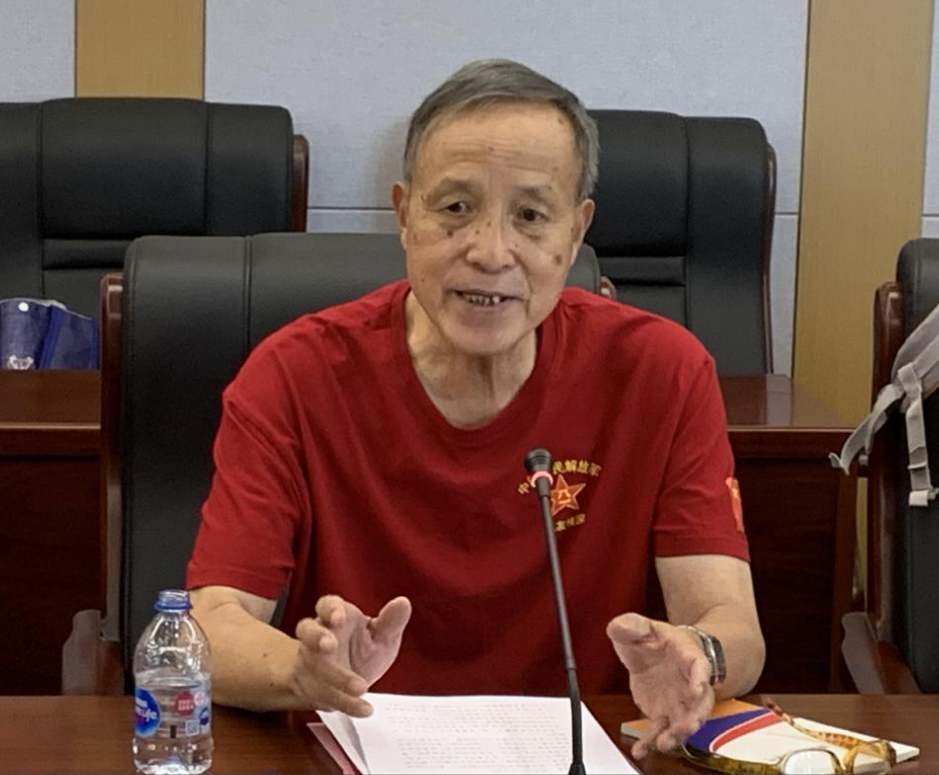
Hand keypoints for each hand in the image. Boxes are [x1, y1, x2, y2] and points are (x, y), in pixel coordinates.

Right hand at [292, 594, 411, 716]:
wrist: (339, 683)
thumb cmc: (360, 650)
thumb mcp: (381, 636)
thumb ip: (391, 622)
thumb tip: (403, 603)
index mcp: (337, 617)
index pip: (327, 605)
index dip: (330, 610)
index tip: (338, 618)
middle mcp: (319, 637)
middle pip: (307, 630)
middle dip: (316, 637)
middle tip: (329, 645)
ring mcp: (312, 663)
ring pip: (311, 664)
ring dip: (329, 674)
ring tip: (358, 686)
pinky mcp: (313, 688)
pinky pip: (325, 696)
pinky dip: (347, 704)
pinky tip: (365, 709)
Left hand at [607, 612, 712, 758]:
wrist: (663, 653)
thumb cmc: (660, 641)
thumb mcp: (644, 627)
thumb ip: (631, 625)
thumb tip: (618, 625)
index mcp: (688, 657)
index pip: (700, 667)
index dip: (700, 678)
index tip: (697, 688)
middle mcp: (689, 684)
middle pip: (698, 704)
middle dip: (693, 717)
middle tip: (686, 727)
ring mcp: (678, 703)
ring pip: (683, 722)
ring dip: (676, 735)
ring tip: (664, 743)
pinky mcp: (663, 714)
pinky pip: (659, 731)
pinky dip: (651, 742)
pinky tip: (641, 750)